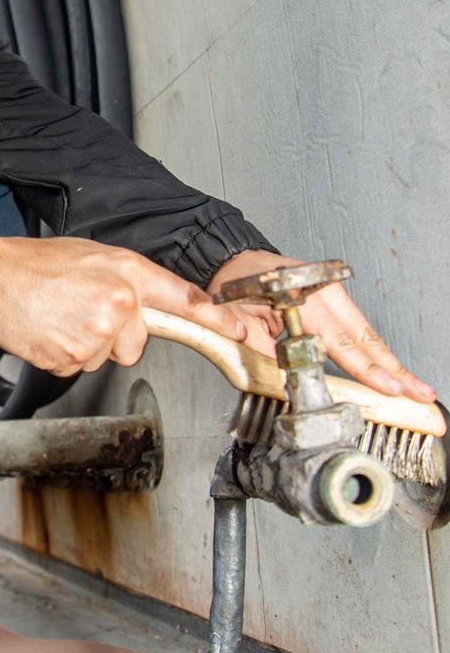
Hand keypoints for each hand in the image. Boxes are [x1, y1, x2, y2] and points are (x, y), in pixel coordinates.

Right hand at [0, 236, 247, 377]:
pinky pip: (79, 367)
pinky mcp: (73, 357)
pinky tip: (50, 331)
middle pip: (136, 341)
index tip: (238, 328)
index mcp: (127, 271)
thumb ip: (130, 278)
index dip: (215, 317)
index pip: (183, 298)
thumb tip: (152, 303)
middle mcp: (119, 302)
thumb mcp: (94, 256)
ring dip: (85, 344)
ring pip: (106, 356)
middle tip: (81, 310)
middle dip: (114, 334)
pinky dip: (64, 355)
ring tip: (61, 317)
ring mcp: (97, 333)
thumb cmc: (38, 265)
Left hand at [206, 250, 435, 402]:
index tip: (389, 387)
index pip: (341, 342)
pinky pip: (358, 327)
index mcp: (303, 298)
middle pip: (366, 338)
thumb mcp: (239, 322)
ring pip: (367, 333)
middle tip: (419, 392)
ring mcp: (332, 293)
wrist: (234, 260)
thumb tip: (291, 380)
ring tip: (413, 385)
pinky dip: (375, 349)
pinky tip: (390, 367)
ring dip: (390, 362)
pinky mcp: (333, 297)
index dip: (367, 369)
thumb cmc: (236, 287)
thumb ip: (264, 352)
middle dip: (393, 369)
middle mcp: (324, 293)